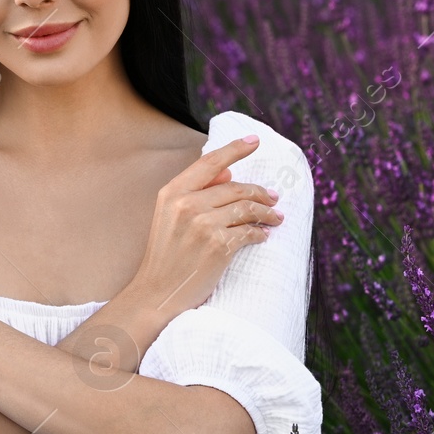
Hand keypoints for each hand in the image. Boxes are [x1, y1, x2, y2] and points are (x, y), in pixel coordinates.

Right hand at [131, 135, 283, 328]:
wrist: (157, 293)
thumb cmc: (166, 256)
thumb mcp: (168, 217)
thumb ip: (195, 192)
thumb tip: (229, 173)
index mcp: (172, 193)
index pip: (210, 163)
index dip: (235, 149)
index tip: (255, 140)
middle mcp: (186, 205)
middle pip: (236, 187)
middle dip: (261, 192)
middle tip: (274, 198)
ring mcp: (202, 225)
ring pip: (247, 208)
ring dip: (267, 213)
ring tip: (276, 218)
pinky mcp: (218, 246)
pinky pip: (249, 232)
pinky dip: (260, 234)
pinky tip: (262, 236)